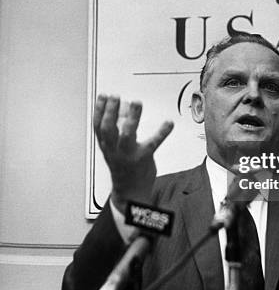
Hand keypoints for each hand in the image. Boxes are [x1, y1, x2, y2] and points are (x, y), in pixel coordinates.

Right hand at [93, 94, 173, 213]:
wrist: (130, 193)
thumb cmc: (123, 167)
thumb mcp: (114, 148)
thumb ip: (118, 128)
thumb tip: (122, 106)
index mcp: (106, 147)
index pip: (98, 126)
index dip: (99, 110)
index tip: (104, 96)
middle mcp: (115, 150)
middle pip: (109, 129)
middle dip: (111, 111)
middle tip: (117, 97)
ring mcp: (128, 155)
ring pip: (127, 135)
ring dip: (131, 118)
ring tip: (136, 103)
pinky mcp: (144, 159)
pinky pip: (153, 144)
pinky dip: (161, 132)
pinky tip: (168, 123)